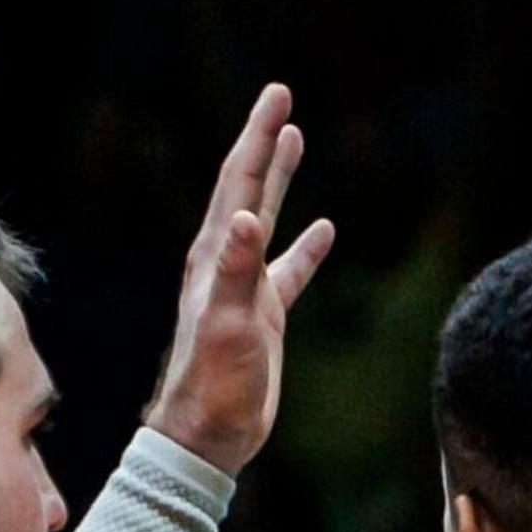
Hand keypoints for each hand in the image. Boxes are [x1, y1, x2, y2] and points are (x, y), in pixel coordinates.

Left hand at [140, 84, 335, 473]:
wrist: (207, 436)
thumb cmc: (213, 383)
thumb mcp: (226, 324)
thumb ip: (235, 271)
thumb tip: (247, 217)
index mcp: (215, 255)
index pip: (238, 182)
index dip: (257, 137)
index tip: (276, 95)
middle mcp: (225, 262)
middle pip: (248, 186)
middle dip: (264, 142)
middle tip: (280, 97)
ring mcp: (245, 287)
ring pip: (267, 218)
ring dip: (280, 179)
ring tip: (295, 140)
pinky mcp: (263, 314)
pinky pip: (289, 268)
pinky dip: (305, 245)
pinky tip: (324, 229)